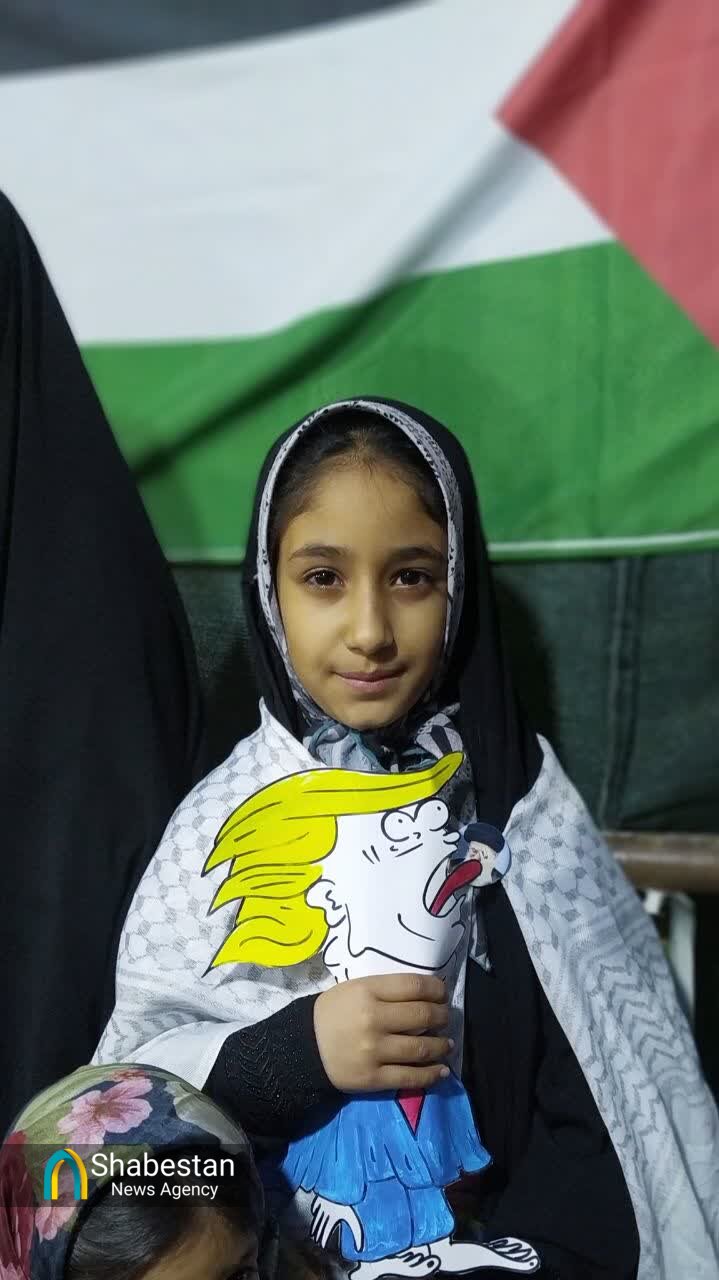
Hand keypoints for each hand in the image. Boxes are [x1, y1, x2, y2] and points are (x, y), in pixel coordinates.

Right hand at [311, 1194, 362, 1250]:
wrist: (341, 1187)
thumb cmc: (348, 1203)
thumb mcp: (354, 1220)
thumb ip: (357, 1234)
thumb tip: (360, 1248)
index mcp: (332, 1219)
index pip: (326, 1232)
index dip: (323, 1240)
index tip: (322, 1245)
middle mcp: (325, 1213)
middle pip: (320, 1226)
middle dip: (318, 1234)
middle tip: (316, 1240)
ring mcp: (322, 1204)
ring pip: (317, 1217)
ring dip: (315, 1225)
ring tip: (313, 1231)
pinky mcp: (321, 1197)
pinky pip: (315, 1205)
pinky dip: (314, 1210)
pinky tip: (314, 1212)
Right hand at [314, 973, 451, 1092]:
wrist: (303, 1048)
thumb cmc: (333, 1013)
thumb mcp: (355, 989)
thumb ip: (387, 990)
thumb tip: (426, 995)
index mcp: (367, 991)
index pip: (414, 985)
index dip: (436, 989)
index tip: (443, 994)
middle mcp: (373, 1019)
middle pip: (423, 1015)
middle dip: (442, 1016)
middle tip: (446, 1018)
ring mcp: (374, 1051)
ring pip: (421, 1047)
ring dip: (442, 1045)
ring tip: (447, 1044)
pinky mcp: (373, 1078)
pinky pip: (410, 1077)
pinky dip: (432, 1074)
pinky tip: (442, 1070)